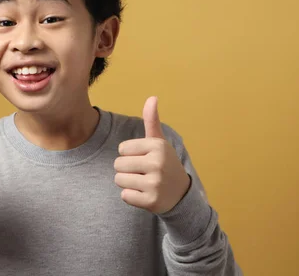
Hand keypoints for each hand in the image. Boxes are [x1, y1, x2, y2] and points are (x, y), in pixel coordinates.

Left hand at [114, 97, 190, 213]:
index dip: (129, 154)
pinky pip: (124, 195)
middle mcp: (157, 163)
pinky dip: (131, 196)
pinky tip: (144, 194)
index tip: (143, 158)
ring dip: (127, 183)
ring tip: (142, 182)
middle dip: (125, 169)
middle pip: (118, 164)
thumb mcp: (159, 142)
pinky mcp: (151, 201)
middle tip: (142, 172)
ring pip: (119, 180)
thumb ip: (152, 121)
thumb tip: (152, 97)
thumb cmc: (164, 163)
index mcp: (158, 146)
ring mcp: (155, 183)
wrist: (180, 193)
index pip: (122, 148)